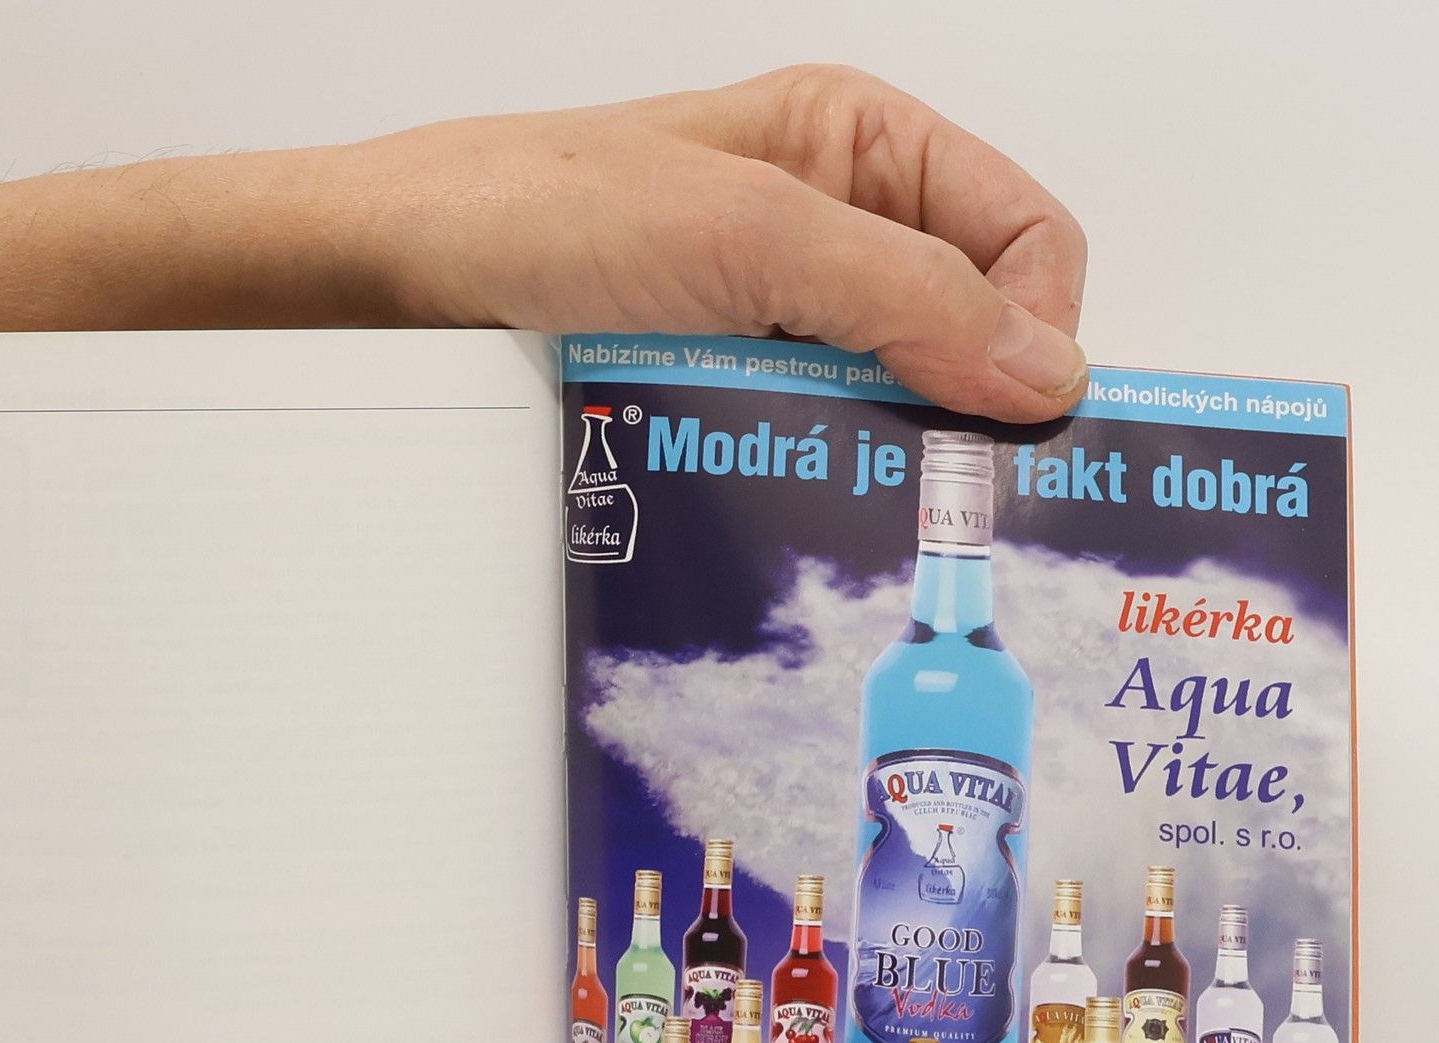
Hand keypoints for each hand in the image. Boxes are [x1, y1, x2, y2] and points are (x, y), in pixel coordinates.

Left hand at [348, 65, 1087, 421]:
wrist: (396, 279)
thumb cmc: (543, 213)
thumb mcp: (747, 238)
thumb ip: (904, 295)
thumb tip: (1041, 369)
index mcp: (862, 146)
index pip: (1025, 237)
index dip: (1039, 326)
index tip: (1020, 423)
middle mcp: (832, 226)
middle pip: (968, 328)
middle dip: (967, 403)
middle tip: (947, 487)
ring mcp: (777, 315)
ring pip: (892, 398)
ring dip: (886, 450)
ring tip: (857, 494)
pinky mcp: (725, 387)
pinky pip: (813, 441)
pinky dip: (820, 476)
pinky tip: (797, 499)